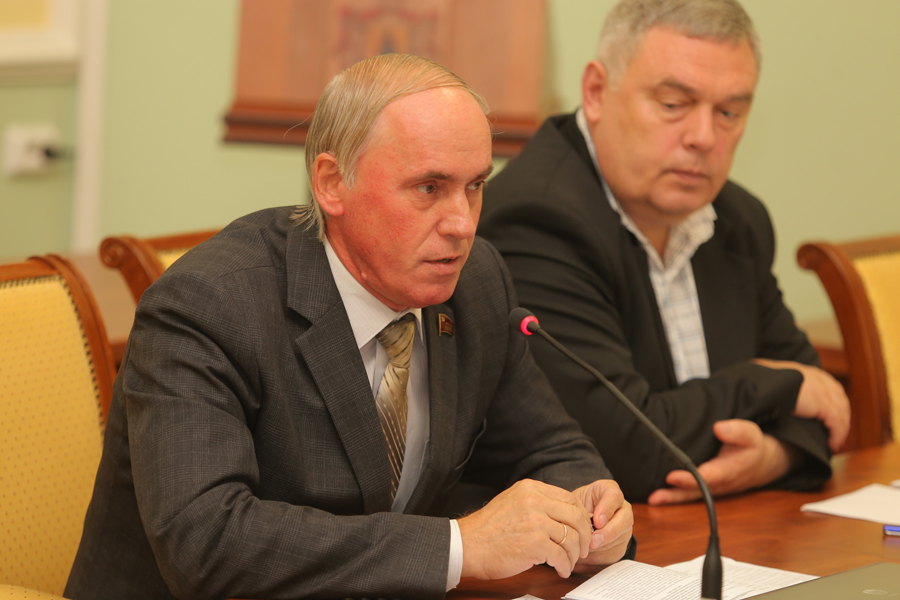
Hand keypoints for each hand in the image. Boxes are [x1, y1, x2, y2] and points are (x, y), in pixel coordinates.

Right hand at [458, 479, 593, 579]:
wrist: (467, 545)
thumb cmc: (488, 529)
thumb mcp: (512, 502)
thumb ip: (536, 502)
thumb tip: (562, 513)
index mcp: (530, 489)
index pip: (569, 498)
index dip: (581, 516)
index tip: (581, 529)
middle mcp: (535, 501)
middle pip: (576, 517)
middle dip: (584, 536)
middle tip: (582, 548)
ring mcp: (536, 522)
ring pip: (571, 538)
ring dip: (574, 554)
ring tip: (569, 562)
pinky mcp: (535, 544)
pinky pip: (561, 556)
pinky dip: (565, 566)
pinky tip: (560, 570)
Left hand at [570, 479, 632, 573]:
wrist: (582, 517)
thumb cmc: (578, 506)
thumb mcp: (576, 500)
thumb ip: (579, 509)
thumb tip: (576, 526)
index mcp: (611, 493)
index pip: (614, 497)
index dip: (607, 509)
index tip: (597, 521)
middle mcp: (623, 510)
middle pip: (624, 521)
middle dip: (608, 533)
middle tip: (593, 541)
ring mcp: (624, 529)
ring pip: (618, 541)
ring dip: (600, 549)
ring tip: (583, 551)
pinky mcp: (619, 547)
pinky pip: (611, 556)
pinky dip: (597, 559)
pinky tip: (584, 559)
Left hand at [647, 419, 796, 504]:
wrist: (761, 464)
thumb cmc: (752, 447)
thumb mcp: (751, 434)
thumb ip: (737, 431)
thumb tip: (720, 428)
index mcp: (729, 470)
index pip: (708, 477)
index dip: (690, 479)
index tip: (673, 476)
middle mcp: (718, 483)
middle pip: (695, 491)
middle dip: (676, 492)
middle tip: (657, 495)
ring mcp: (711, 488)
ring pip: (690, 496)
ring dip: (671, 499)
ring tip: (653, 500)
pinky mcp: (705, 487)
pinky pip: (688, 494)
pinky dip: (673, 497)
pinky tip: (656, 498)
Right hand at [753, 359, 849, 450]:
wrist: (758, 384)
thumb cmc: (760, 383)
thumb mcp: (775, 381)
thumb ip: (786, 386)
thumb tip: (784, 395)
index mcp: (807, 372)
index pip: (830, 388)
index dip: (834, 405)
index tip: (832, 421)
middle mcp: (818, 378)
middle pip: (840, 400)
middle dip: (841, 418)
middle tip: (836, 435)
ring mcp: (821, 390)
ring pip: (841, 413)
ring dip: (840, 430)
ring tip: (833, 443)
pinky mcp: (822, 404)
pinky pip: (836, 423)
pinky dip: (836, 435)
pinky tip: (831, 445)